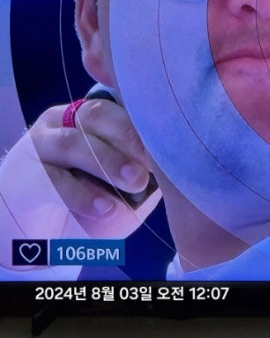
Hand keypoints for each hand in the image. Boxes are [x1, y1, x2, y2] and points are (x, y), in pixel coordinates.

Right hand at [0, 99, 159, 246]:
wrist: (44, 237)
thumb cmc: (94, 205)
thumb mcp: (127, 194)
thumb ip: (147, 179)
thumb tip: (172, 169)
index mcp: (94, 119)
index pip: (121, 106)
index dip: (145, 123)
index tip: (169, 144)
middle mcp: (64, 123)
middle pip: (96, 115)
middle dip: (128, 138)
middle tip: (152, 164)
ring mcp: (40, 146)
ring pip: (73, 143)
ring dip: (108, 163)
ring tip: (135, 183)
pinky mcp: (22, 176)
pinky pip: (51, 180)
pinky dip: (81, 194)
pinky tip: (105, 208)